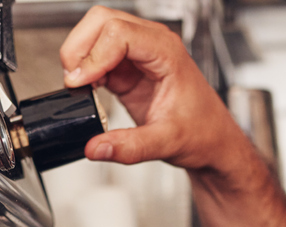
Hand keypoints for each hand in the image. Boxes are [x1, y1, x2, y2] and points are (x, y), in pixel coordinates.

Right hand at [59, 7, 248, 171]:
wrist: (211, 140)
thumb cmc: (203, 132)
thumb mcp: (167, 143)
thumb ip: (130, 146)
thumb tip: (95, 147)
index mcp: (166, 51)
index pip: (119, 31)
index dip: (93, 54)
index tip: (81, 81)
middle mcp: (151, 45)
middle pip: (102, 21)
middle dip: (80, 47)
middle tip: (74, 80)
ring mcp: (138, 54)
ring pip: (96, 33)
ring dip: (80, 57)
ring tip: (81, 87)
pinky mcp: (127, 69)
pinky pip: (97, 57)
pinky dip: (85, 71)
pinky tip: (89, 91)